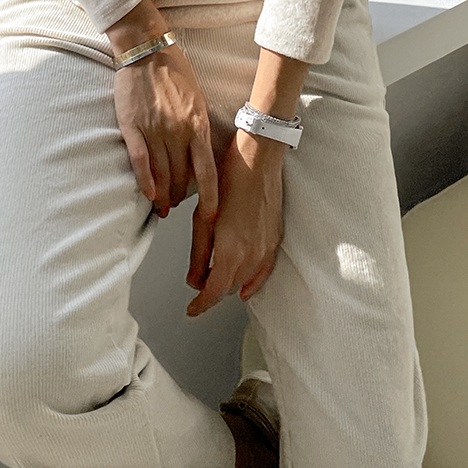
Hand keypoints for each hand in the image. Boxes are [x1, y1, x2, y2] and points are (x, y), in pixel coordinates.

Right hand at [113, 45, 217, 219]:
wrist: (146, 49)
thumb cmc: (175, 73)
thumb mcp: (198, 102)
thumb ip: (200, 130)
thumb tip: (201, 158)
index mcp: (198, 125)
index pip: (207, 172)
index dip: (210, 199)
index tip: (210, 216)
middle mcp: (178, 131)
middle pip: (182, 178)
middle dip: (180, 197)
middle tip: (176, 205)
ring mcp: (153, 129)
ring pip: (161, 174)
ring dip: (162, 195)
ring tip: (161, 206)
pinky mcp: (131, 126)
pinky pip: (139, 161)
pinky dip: (144, 181)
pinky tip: (147, 194)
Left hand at [185, 129, 283, 315]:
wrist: (259, 158)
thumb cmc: (229, 179)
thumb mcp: (203, 218)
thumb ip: (199, 252)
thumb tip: (195, 278)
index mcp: (231, 252)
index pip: (214, 292)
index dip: (201, 305)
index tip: (191, 309)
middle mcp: (251, 256)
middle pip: (229, 289)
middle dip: (212, 292)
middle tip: (197, 288)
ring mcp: (266, 248)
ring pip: (245, 281)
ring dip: (229, 284)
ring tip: (214, 281)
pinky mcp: (275, 239)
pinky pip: (264, 271)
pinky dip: (252, 281)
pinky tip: (245, 286)